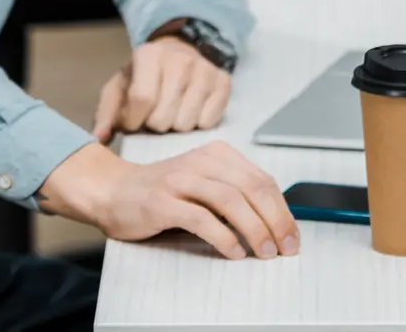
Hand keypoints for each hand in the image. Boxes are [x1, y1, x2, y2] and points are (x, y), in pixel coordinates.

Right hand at [39, 141, 298, 260]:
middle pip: (253, 188)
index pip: (262, 180)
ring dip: (254, 229)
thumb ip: (234, 193)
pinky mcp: (162, 201)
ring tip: (265, 251)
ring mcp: (181, 180)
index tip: (292, 234)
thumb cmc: (162, 192)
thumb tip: (273, 222)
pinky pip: (202, 218)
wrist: (112, 191)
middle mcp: (203, 161)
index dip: (282, 209)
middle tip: (285, 246)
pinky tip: (234, 251)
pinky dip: (223, 236)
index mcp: (219, 155)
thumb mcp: (203, 183)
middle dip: (275, 220)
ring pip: (232, 201)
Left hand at [92, 38, 231, 142]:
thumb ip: (106, 114)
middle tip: (153, 117)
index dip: (133, 121)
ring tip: (171, 115)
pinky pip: (209, 121)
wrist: (177, 54)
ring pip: (186, 123)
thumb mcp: (118, 90)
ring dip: (175, 126)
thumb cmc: (142, 78)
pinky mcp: (224, 82)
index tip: (132, 122)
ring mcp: (205, 70)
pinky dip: (197, 124)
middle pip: (164, 117)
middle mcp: (180, 59)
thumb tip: (99, 138)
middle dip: (154, 125)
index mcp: (149, 55)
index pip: (141, 99)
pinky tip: (190, 113)